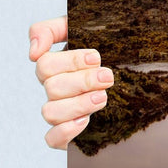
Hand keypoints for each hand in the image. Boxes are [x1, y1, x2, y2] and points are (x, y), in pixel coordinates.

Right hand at [29, 16, 112, 149]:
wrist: (134, 70)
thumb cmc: (105, 45)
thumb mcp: (79, 28)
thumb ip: (50, 30)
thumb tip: (33, 52)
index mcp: (55, 66)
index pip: (45, 65)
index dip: (70, 62)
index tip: (96, 57)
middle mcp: (55, 89)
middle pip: (52, 88)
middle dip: (82, 82)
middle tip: (107, 77)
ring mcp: (61, 111)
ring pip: (50, 113)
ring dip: (78, 104)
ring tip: (102, 97)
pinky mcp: (68, 132)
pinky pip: (52, 139)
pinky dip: (65, 131)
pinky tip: (85, 120)